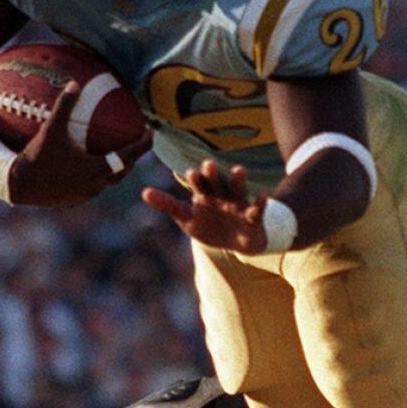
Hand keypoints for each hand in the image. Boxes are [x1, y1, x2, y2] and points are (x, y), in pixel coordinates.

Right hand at [7, 87, 150, 207]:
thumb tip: (74, 83)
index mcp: (97, 169)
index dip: (143, 144)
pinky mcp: (74, 200)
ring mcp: (85, 195)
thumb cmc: (37, 158)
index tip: (150, 132)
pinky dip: (99, 175)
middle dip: (133, 157)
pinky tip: (90, 165)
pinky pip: (93, 187)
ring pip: (109, 181)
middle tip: (136, 142)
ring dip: (116, 168)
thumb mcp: (51, 129)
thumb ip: (64, 106)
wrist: (17, 187)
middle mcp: (95, 185)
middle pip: (123, 171)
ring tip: (117, 153)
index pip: (129, 156)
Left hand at [143, 161, 270, 251]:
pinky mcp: (253, 217)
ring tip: (238, 170)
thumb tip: (143, 192)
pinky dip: (260, 203)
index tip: (191, 173)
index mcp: (205, 194)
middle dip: (213, 175)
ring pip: (238, 190)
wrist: (237, 242)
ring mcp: (238, 204)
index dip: (196, 179)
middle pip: (217, 182)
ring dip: (238, 180)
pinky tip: (263, 196)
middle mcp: (222, 194)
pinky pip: (257, 209)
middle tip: (208, 165)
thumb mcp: (186, 217)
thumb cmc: (209, 226)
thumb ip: (168, 204)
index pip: (199, 183)